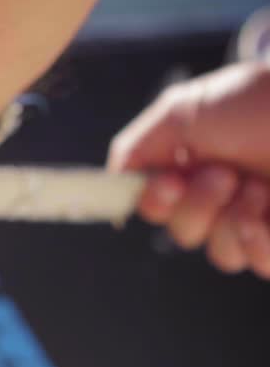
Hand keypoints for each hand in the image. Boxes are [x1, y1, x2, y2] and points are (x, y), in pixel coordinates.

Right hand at [108, 61, 269, 276]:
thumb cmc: (261, 103)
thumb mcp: (185, 109)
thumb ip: (138, 145)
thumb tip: (112, 180)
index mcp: (193, 162)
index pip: (153, 203)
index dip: (154, 201)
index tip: (170, 182)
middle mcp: (223, 192)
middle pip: (182, 232)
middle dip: (199, 206)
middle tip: (226, 173)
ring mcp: (260, 217)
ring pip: (220, 253)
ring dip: (233, 219)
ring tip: (260, 186)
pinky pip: (258, 263)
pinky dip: (257, 243)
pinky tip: (267, 214)